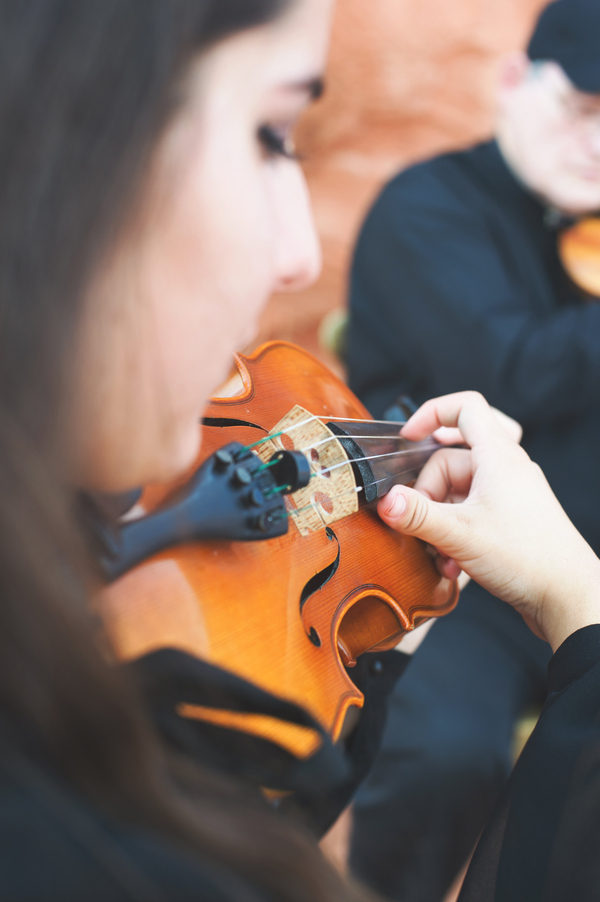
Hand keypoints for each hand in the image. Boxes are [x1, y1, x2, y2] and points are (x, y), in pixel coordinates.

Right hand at [379, 392, 599, 650]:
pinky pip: (472, 512)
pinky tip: (453, 563)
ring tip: (440, 552)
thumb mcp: (461, 535)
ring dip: (442, 520)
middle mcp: (507, 468)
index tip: (407, 436)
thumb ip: (418, 516)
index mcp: (498, 456)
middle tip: (422, 519)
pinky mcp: (511, 517)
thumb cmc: (527, 559)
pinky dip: (456, 532)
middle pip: (450, 459)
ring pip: (459, 491)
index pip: (465, 408)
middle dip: (429, 492)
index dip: (432, 413)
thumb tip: (385, 500)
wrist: (568, 597)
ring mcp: (510, 492)